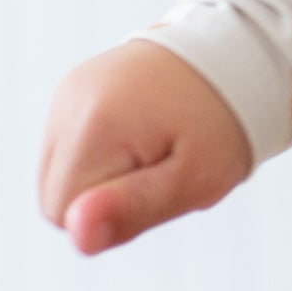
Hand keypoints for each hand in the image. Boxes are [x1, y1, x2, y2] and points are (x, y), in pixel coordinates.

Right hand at [39, 37, 252, 255]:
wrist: (236, 55)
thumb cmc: (223, 121)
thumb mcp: (194, 178)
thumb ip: (133, 211)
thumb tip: (76, 236)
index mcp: (95, 126)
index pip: (63, 214)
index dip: (113, 212)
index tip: (157, 183)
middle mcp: (69, 103)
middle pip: (55, 196)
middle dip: (106, 195)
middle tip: (162, 166)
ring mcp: (68, 92)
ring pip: (61, 172)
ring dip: (104, 173)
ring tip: (156, 146)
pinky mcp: (73, 87)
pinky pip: (70, 146)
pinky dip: (103, 151)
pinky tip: (143, 130)